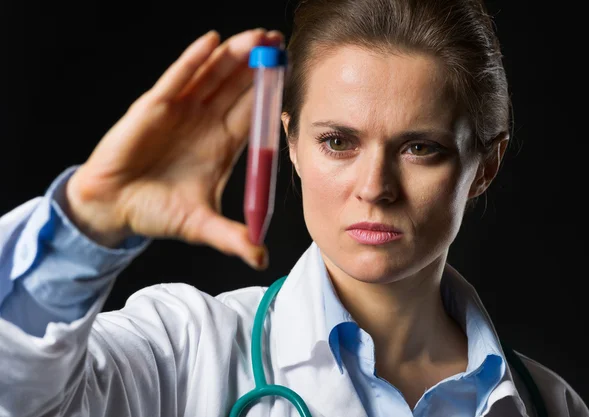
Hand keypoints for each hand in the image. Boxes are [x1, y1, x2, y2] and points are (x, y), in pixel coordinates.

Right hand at [65, 28, 282, 269]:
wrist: (114, 208)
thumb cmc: (157, 212)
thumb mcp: (201, 225)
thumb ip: (232, 238)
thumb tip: (262, 260)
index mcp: (222, 145)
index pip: (253, 113)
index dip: (271, 94)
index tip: (291, 75)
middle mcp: (205, 123)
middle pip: (238, 88)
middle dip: (259, 65)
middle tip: (280, 44)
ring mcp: (181, 112)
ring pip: (212, 77)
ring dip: (233, 55)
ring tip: (257, 37)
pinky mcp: (154, 107)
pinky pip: (177, 79)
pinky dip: (194, 61)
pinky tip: (212, 42)